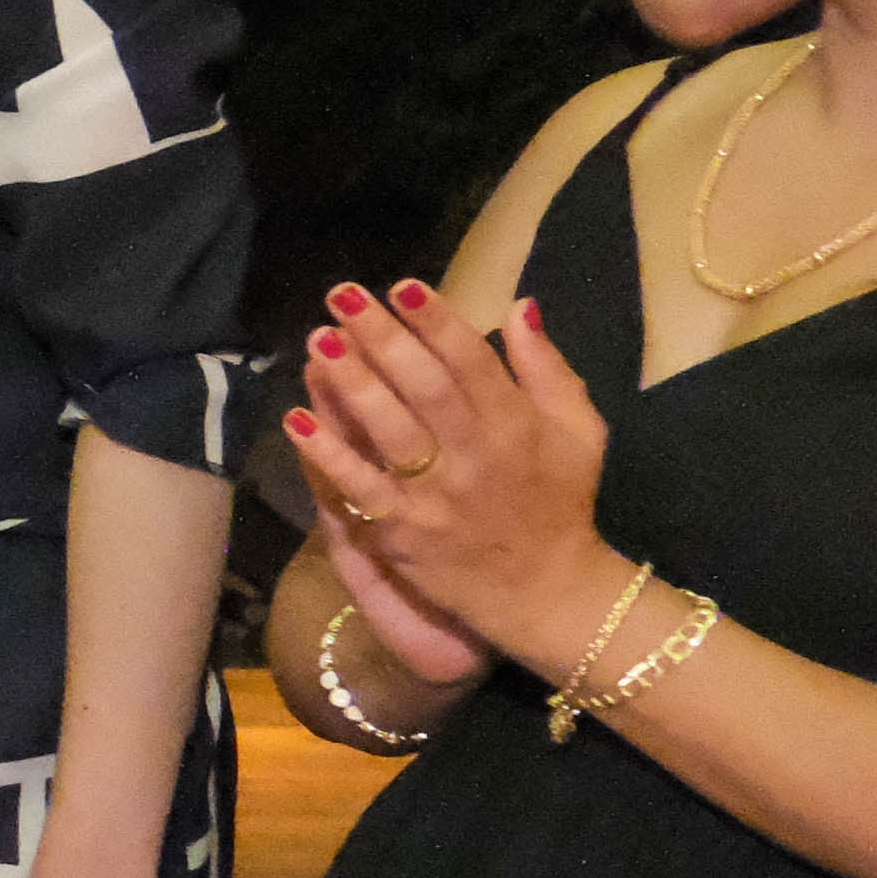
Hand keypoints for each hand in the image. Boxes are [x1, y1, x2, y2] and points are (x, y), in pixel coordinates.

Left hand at [286, 278, 628, 680]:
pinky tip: (297, 417)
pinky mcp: (402, 532)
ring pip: (388, 431)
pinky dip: (327, 454)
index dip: (436, 321)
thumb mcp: (579, 432)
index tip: (402, 284)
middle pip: (423, 387)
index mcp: (518, 426)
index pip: (472, 362)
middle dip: (382, 337)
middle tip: (343, 295)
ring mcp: (435, 496)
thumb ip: (547, 368)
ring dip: (350, 384)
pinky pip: (359, 487)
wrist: (546, 592)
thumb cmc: (560, 502)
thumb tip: (521, 305)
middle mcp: (475, 456)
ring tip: (318, 341)